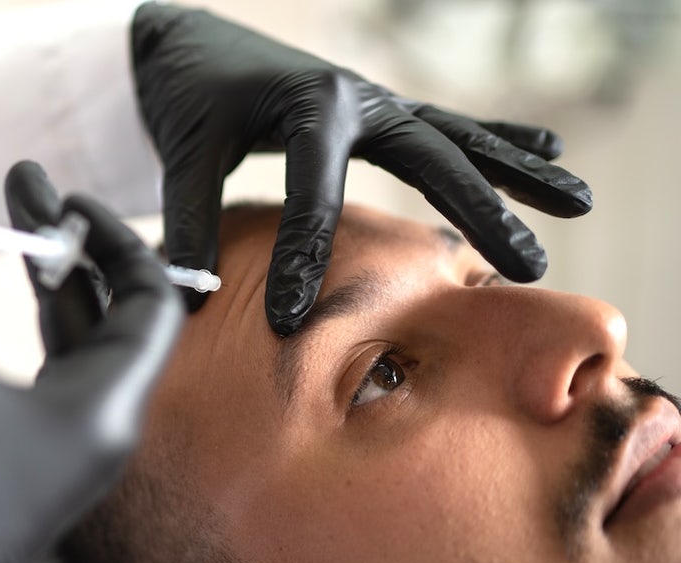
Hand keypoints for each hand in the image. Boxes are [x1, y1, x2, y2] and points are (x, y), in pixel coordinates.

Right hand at [0, 158, 182, 562]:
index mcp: (105, 410)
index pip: (151, 302)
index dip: (113, 239)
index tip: (61, 201)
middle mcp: (100, 434)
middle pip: (112, 319)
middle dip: (69, 251)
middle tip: (24, 192)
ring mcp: (67, 455)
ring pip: (76, 350)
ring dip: (47, 289)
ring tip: (12, 231)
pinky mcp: (30, 468)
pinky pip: (49, 381)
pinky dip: (29, 333)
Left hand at [132, 3, 592, 333]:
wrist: (189, 44)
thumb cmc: (188, 98)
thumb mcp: (183, 154)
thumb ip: (189, 221)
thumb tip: (190, 296)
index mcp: (309, 106)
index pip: (314, 193)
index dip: (300, 258)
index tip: (289, 319)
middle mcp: (358, 97)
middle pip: (431, 157)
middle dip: (481, 210)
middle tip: (525, 266)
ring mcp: (375, 100)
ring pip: (458, 138)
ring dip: (515, 172)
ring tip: (578, 202)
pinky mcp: (377, 107)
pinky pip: (447, 126)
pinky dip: (496, 138)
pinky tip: (547, 149)